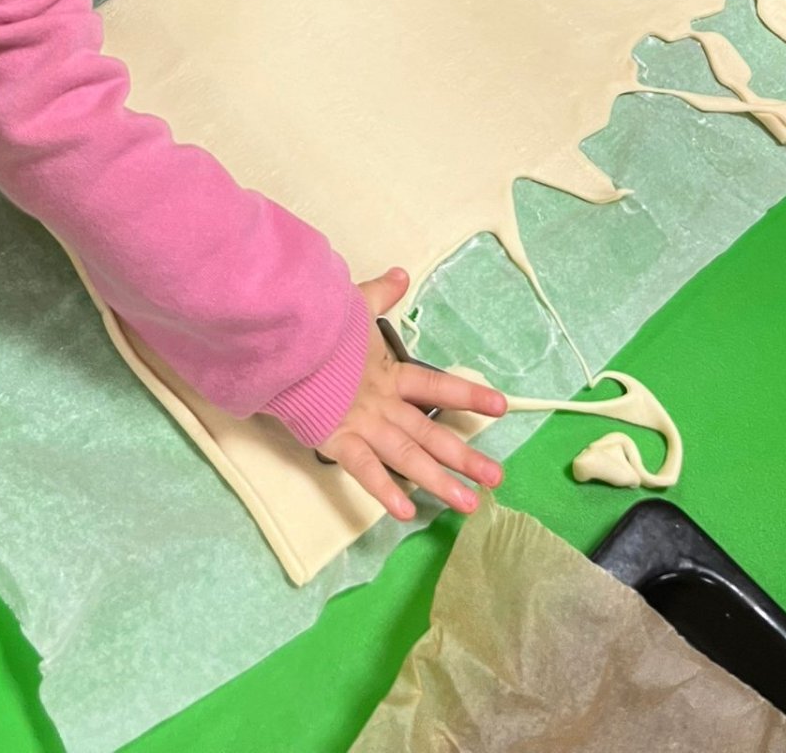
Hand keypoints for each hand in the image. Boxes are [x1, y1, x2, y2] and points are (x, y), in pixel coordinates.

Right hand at [318, 268, 507, 520]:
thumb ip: (380, 293)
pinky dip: (383, 489)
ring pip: (407, 456)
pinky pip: (363, 469)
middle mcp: (382, 404)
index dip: (468, 394)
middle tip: (497, 477)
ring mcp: (362, 423)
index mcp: (388, 373)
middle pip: (430, 432)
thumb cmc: (317, 325)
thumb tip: (401, 274)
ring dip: (439, 481)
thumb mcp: (352, 304)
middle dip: (464, 456)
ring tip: (469, 504)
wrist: (284, 338)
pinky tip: (405, 511)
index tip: (501, 406)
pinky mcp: (336, 438)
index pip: (436, 384)